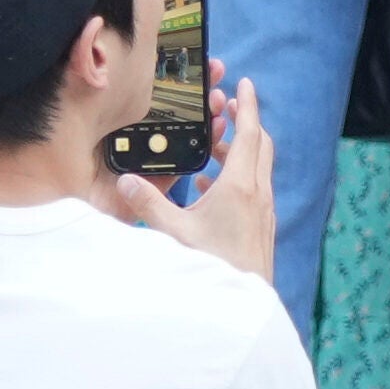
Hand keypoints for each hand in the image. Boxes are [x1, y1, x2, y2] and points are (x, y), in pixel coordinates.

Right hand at [112, 72, 278, 270]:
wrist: (241, 304)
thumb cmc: (212, 266)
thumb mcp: (174, 232)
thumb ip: (148, 204)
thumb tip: (126, 181)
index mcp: (240, 186)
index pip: (250, 133)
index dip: (248, 105)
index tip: (244, 84)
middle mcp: (258, 194)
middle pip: (260, 145)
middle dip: (245, 123)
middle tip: (226, 109)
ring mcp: (263, 212)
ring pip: (257, 168)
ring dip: (239, 153)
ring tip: (212, 150)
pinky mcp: (261, 227)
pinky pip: (252, 190)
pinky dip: (237, 178)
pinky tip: (209, 188)